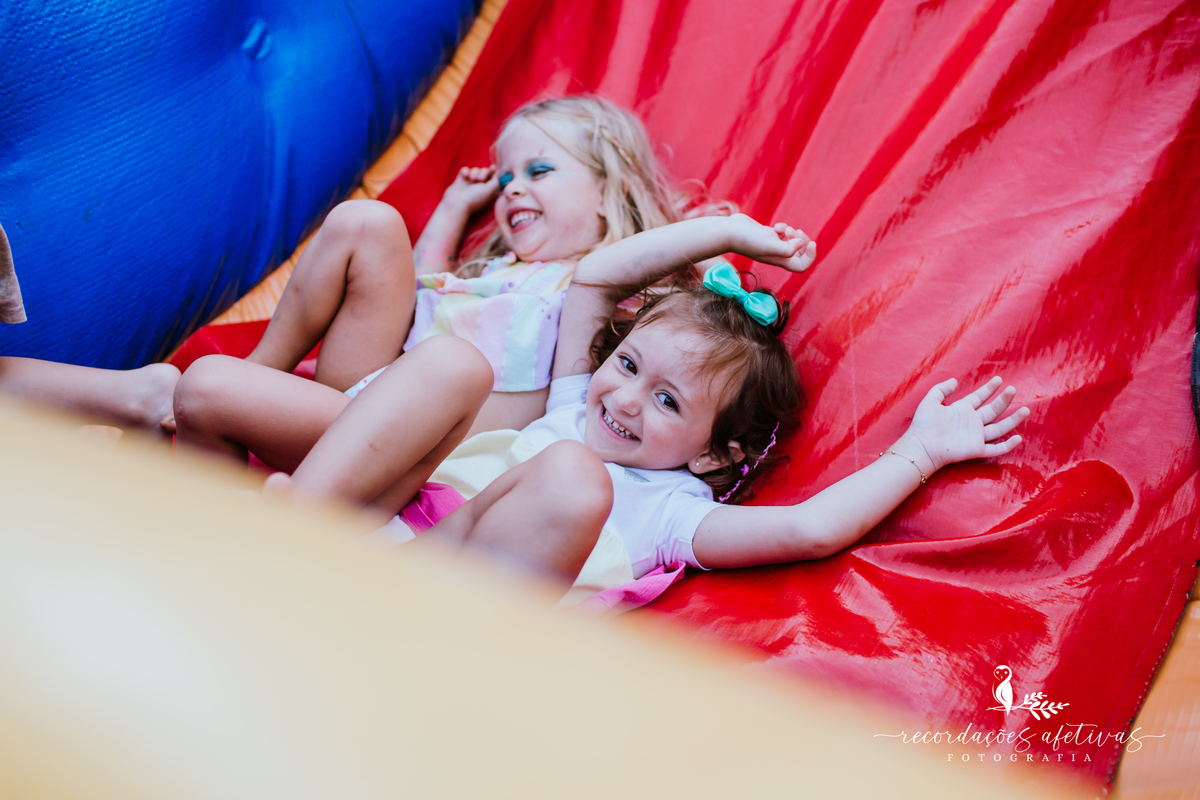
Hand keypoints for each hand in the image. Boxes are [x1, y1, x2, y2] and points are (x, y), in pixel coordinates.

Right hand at [442, 166, 499, 214]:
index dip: (494, 172)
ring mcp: (470, 183)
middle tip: (480, 179)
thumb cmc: (475, 198)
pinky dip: (465, 171)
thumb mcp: (490, 190)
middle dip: (483, 172)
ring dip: (474, 172)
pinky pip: (465, 170)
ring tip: (471, 179)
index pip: (493, 178)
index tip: (492, 167)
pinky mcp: (461, 180)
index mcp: (488, 190)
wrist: (456, 203)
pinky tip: (464, 175)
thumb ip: (496, 180)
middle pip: (485, 172)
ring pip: (475, 170)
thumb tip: (498, 172)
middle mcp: (480, 187)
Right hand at [727, 214, 816, 271]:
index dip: (810, 256)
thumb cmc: (748, 240)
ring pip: (792, 241)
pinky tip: (776, 226)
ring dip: (792, 232)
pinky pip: (782, 233)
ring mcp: (772, 245)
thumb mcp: (770, 245)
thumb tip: (801, 243)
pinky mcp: (767, 235)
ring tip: (784, 229)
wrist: (729, 232)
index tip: (811, 243)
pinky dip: (783, 227)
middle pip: (799, 253)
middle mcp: (777, 254)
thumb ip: (788, 248)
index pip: (801, 266)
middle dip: (803, 241)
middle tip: (797, 233)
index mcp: (779, 260)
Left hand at [899, 376, 1028, 472]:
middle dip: (1004, 400)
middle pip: (993, 410)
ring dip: (1012, 419)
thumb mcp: (930, 401)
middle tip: (1013, 390)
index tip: (999, 379)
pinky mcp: (976, 450)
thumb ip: (941, 389)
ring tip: (1025, 410)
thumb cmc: (924, 424)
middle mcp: (972, 422)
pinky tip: (1018, 438)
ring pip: (999, 428)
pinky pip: (996, 448)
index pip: (979, 397)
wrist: (922, 445)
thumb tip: (955, 380)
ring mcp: (975, 436)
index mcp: (962, 410)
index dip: (989, 389)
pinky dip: (1007, 445)